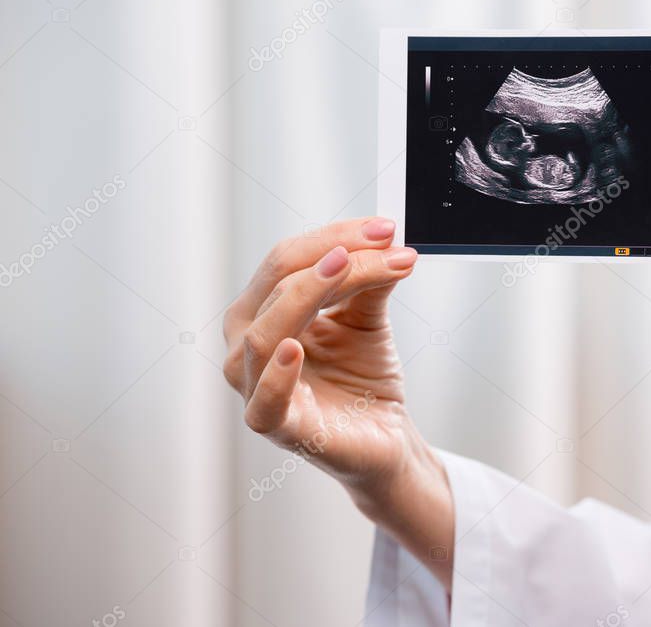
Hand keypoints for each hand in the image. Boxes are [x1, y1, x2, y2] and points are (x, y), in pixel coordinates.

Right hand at [222, 218, 453, 587]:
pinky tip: (297, 349)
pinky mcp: (278, 426)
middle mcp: (248, 344)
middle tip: (384, 244)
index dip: (335, 237)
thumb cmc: (361, 378)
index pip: (286, 260)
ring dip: (309, 292)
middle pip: (276, 283)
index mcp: (263, 312)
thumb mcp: (366, 318)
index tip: (385, 228)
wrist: (385, 436)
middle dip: (332, 255)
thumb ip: (369, 281)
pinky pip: (263, 401)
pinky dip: (276, 376)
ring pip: (265, 332)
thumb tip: (386, 239)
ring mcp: (255, 385)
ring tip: (347, 268)